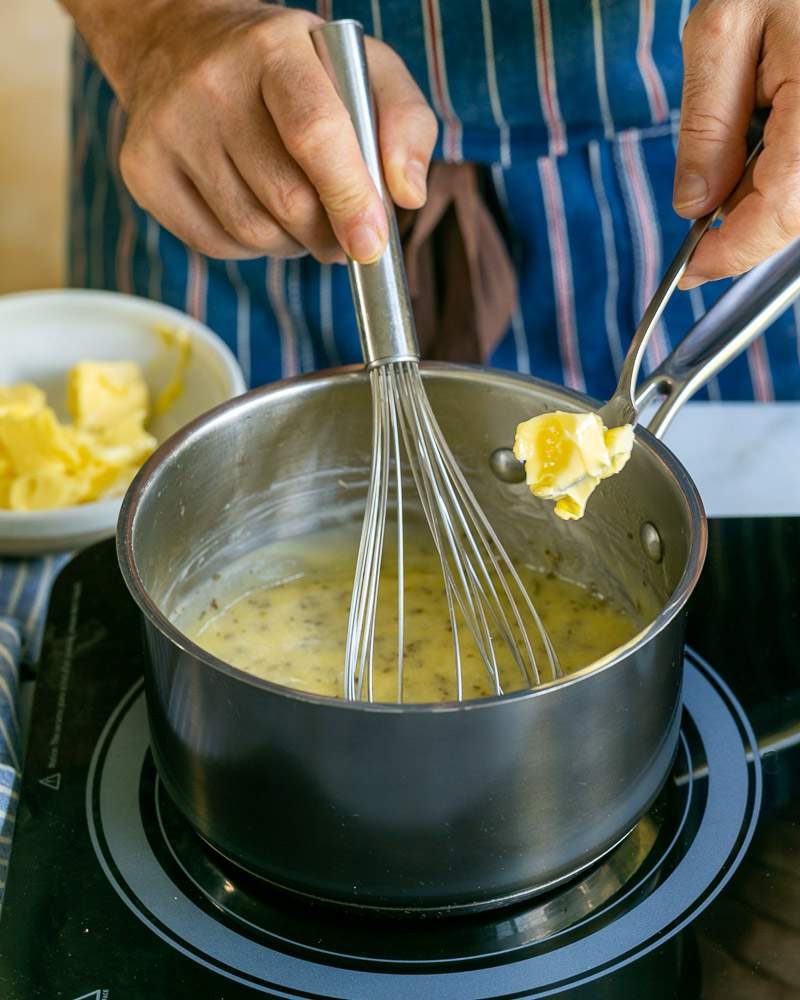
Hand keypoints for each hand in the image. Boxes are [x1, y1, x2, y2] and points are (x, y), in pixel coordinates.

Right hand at [71, 0, 436, 262]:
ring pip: (252, 232)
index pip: (315, 135)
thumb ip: (405, 123)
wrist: (178, 41)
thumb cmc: (290, 68)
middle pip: (287, 199)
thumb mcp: (362, 68)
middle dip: (328, 233)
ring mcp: (168, 128)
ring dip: (292, 243)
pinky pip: (215, 244)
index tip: (371, 245)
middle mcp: (210, 83)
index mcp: (273, 49)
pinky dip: (250, 246)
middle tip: (345, 234)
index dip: (349, 199)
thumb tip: (407, 195)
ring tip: (299, 214)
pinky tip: (257, 211)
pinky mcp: (142, 170)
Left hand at [674, 0, 799, 288]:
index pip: (779, 211)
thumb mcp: (721, 31)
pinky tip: (758, 150)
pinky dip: (782, 179)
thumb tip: (693, 204)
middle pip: (796, 214)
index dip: (731, 252)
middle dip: (743, 231)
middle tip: (697, 231)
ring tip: (731, 169)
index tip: (689, 271)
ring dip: (763, 204)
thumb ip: (707, 124)